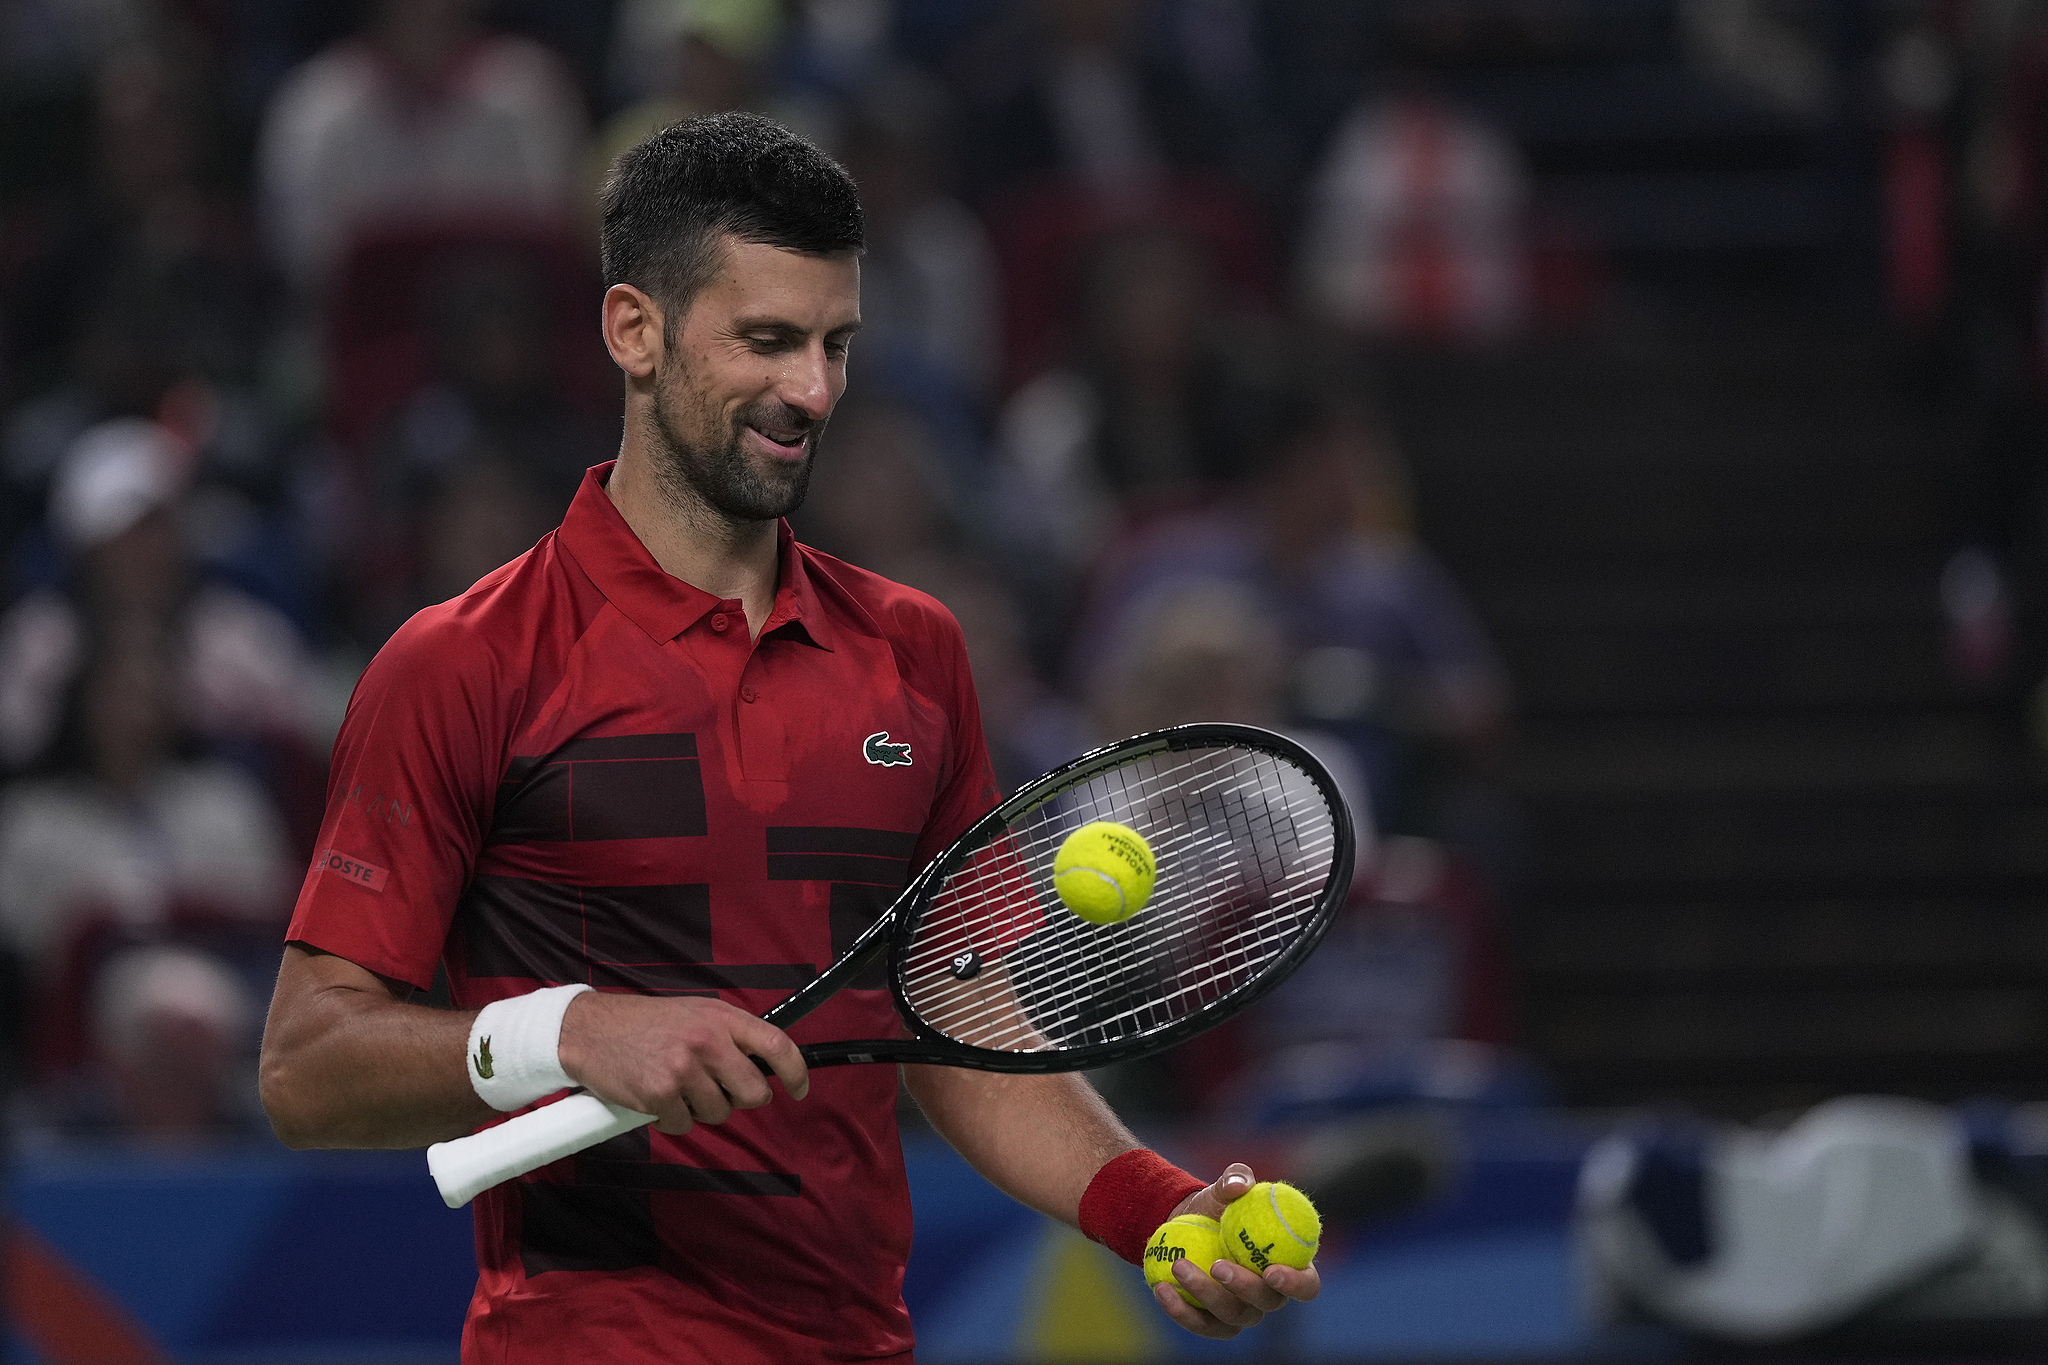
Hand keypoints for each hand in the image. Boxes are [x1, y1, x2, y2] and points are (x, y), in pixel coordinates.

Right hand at [557, 992, 807, 1134]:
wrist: (590, 1029)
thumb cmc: (647, 1023)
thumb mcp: (696, 1013)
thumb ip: (729, 1036)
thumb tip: (762, 1066)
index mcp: (721, 1018)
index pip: (776, 1045)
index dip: (796, 1072)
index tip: (799, 1090)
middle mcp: (707, 1041)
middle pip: (753, 1093)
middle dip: (740, 1099)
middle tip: (717, 1090)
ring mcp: (683, 1069)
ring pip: (719, 1113)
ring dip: (701, 1109)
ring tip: (677, 1086)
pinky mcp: (659, 1095)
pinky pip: (684, 1125)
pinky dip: (672, 1119)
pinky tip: (656, 1096)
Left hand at [1149, 1163, 1321, 1338]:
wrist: (1183, 1226)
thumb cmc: (1218, 1206)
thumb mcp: (1225, 1186)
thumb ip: (1236, 1178)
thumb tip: (1238, 1185)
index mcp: (1288, 1266)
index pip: (1307, 1285)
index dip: (1295, 1284)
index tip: (1271, 1271)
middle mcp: (1269, 1296)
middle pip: (1267, 1303)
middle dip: (1244, 1287)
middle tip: (1217, 1265)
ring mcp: (1242, 1314)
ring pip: (1232, 1316)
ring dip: (1205, 1294)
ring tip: (1178, 1266)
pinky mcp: (1212, 1324)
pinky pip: (1200, 1324)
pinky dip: (1180, 1310)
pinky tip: (1162, 1288)